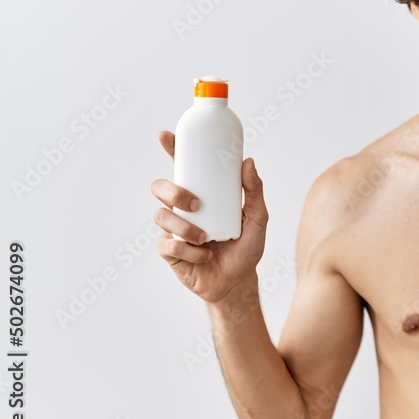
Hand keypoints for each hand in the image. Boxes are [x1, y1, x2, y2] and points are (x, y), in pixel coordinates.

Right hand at [151, 130, 267, 303]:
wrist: (238, 282)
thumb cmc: (246, 248)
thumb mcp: (258, 218)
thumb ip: (255, 192)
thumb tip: (248, 162)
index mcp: (201, 195)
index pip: (183, 167)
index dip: (172, 150)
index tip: (167, 136)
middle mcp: (183, 209)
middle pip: (160, 187)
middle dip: (173, 192)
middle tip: (196, 203)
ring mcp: (173, 229)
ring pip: (161, 216)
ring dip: (184, 227)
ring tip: (206, 238)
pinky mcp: (169, 252)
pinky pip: (167, 245)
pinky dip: (188, 250)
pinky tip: (203, 255)